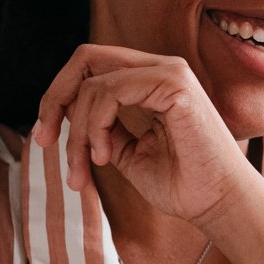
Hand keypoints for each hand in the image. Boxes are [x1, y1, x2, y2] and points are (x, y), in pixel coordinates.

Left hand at [34, 44, 255, 227]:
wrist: (219, 205)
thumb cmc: (183, 185)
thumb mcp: (127, 153)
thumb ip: (102, 128)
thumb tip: (65, 113)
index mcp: (153, 80)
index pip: (93, 66)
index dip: (59, 96)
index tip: (45, 138)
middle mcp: (162, 68)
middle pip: (86, 58)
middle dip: (54, 98)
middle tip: (44, 140)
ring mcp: (170, 72)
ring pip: (93, 82)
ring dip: (76, 130)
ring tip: (83, 168)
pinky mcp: (175, 85)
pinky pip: (109, 92)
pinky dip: (93, 126)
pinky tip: (101, 156)